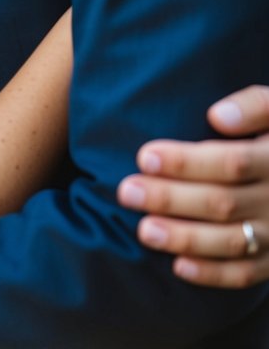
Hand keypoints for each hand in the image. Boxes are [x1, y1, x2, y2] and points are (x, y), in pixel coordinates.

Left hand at [117, 86, 268, 287]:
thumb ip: (254, 106)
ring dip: (184, 238)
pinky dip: (213, 274)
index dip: (187, 162)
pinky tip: (178, 266)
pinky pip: (246, 273)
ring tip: (144, 230)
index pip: (231, 163)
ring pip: (230, 242)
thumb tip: (218, 116)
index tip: (145, 157)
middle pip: (222, 203)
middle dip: (170, 199)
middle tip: (126, 192)